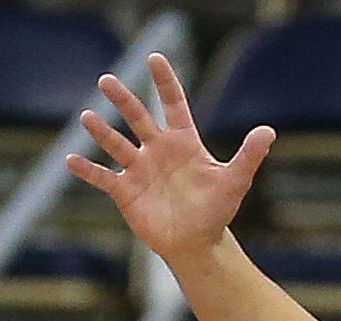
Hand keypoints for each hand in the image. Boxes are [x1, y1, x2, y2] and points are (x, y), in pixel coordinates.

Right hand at [66, 53, 275, 262]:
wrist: (197, 242)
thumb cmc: (216, 210)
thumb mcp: (235, 181)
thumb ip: (249, 155)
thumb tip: (269, 131)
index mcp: (183, 142)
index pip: (173, 104)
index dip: (165, 82)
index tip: (155, 58)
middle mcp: (157, 150)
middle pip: (138, 118)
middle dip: (123, 100)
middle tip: (107, 81)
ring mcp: (139, 169)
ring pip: (116, 144)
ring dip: (101, 132)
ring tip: (87, 117)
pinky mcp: (126, 191)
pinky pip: (103, 177)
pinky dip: (87, 170)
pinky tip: (71, 160)